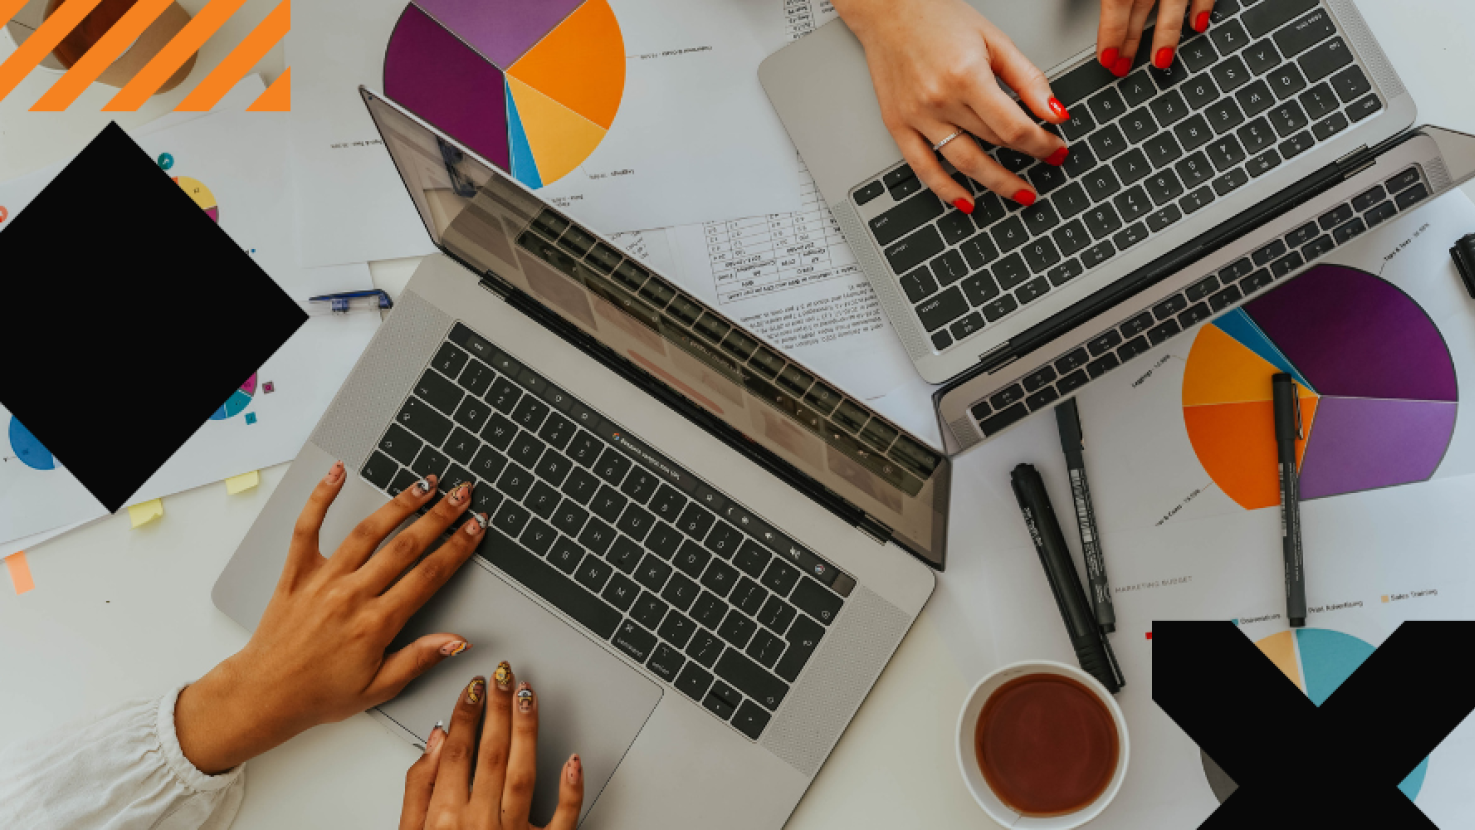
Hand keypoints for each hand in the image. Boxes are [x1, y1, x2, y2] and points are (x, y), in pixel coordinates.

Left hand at [175, 462, 487, 773]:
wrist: (264, 695)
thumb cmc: (320, 695)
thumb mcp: (380, 688)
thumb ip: (420, 659)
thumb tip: (458, 640)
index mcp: (376, 623)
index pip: (429, 575)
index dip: (458, 548)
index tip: (476, 528)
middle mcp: (351, 595)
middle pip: (405, 546)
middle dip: (440, 517)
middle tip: (462, 496)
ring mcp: (322, 579)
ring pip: (367, 531)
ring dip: (399, 504)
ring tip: (425, 484)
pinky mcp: (296, 572)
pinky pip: (307, 527)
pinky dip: (321, 498)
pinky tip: (337, 473)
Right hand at [401, 666, 582, 829]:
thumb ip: (418, 790)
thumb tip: (435, 742)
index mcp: (443, 819)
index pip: (456, 751)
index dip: (466, 713)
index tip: (474, 687)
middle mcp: (478, 824)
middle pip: (489, 753)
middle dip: (497, 709)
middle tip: (504, 675)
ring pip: (523, 773)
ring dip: (526, 731)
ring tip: (528, 696)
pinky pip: (563, 820)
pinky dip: (571, 789)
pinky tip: (574, 759)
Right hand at [833, 0, 1069, 210]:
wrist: (888, 11)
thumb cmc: (937, 18)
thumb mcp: (994, 40)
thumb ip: (1027, 78)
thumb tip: (1055, 112)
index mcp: (966, 76)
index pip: (1013, 126)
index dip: (1041, 143)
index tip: (1055, 148)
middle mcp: (939, 100)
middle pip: (993, 143)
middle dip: (1026, 156)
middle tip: (1047, 163)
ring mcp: (916, 117)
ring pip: (963, 163)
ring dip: (996, 183)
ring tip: (1019, 193)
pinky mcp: (898, 125)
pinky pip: (923, 168)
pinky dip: (945, 189)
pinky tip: (966, 201)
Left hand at [1096, 0, 1214, 77]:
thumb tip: (1092, 0)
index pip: (1117, 3)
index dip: (1111, 33)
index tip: (1106, 59)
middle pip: (1139, 9)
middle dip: (1129, 41)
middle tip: (1121, 69)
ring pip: (1173, 5)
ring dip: (1166, 35)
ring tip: (1160, 61)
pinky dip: (1203, 7)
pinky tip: (1197, 26)